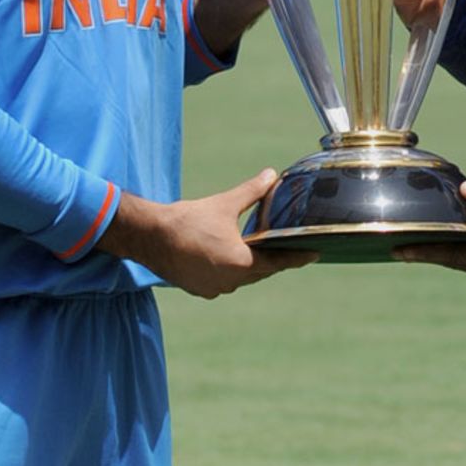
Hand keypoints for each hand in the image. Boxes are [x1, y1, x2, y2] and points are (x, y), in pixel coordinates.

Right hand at [99, 170, 314, 298]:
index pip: (279, 262)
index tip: (315, 254)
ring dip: (251, 266)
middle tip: (288, 248)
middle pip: (262, 271)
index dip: (298, 257)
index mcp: (242, 262)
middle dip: (273, 259)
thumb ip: (251, 192)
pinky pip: (224, 282)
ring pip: (243, 278)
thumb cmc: (187, 220)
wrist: (149, 237)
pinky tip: (229, 259)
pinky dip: (230, 271)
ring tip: (258, 251)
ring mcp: (215, 289)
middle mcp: (232, 281)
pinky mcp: (201, 290)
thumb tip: (271, 174)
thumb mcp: (224, 204)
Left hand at [395, 180, 465, 279]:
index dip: (426, 252)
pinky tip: (450, 241)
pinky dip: (463, 251)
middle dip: (430, 255)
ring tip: (418, 246)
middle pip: (456, 262)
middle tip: (400, 249)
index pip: (454, 256)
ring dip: (445, 254)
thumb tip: (465, 189)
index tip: (400, 252)